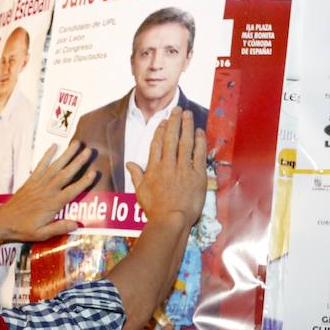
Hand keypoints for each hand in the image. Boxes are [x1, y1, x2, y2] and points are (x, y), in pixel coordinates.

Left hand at [0, 139, 95, 242]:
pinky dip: (47, 155)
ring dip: (67, 154)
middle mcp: (47, 191)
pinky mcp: (31, 180)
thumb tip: (77, 224)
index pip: (72, 191)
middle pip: (66, 174)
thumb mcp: (41, 234)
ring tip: (77, 143)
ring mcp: (39, 183)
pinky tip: (54, 145)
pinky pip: (40, 165)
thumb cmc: (23, 229)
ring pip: (56, 166)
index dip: (84, 182)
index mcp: (52, 204)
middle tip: (90, 150)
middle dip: (78, 162)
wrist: (3, 220)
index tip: (94, 172)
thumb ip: (59, 228)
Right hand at [126, 107, 206, 227]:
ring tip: (188, 114)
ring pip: (185, 142)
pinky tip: (200, 131)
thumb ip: (136, 175)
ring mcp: (183, 169)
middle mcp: (168, 165)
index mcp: (154, 169)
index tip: (163, 122)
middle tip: (177, 109)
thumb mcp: (140, 192)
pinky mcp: (197, 175)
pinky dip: (199, 141)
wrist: (171, 220)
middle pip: (171, 138)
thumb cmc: (155, 209)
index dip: (160, 130)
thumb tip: (130, 164)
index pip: (156, 144)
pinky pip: (199, 154)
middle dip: (174, 122)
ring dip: (187, 126)